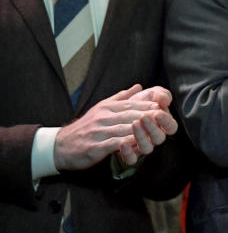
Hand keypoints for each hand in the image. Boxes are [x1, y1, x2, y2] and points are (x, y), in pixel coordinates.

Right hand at [54, 84, 177, 170]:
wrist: (59, 145)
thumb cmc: (84, 127)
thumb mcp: (101, 108)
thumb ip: (120, 97)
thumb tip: (138, 86)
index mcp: (106, 108)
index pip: (130, 104)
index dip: (147, 104)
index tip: (162, 105)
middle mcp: (103, 118)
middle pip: (129, 115)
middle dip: (147, 114)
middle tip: (163, 115)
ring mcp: (98, 132)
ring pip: (123, 128)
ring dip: (140, 128)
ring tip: (155, 128)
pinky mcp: (94, 147)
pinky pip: (113, 144)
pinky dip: (125, 143)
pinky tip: (137, 143)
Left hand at [116, 86, 178, 164]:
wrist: (117, 111)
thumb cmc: (139, 102)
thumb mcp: (151, 94)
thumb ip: (161, 94)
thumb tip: (165, 100)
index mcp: (163, 125)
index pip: (171, 127)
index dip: (166, 121)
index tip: (158, 113)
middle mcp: (154, 137)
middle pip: (159, 138)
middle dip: (152, 127)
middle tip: (143, 116)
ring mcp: (142, 146)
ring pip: (146, 148)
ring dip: (141, 137)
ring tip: (133, 124)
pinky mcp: (129, 154)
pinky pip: (131, 159)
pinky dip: (128, 152)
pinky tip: (122, 142)